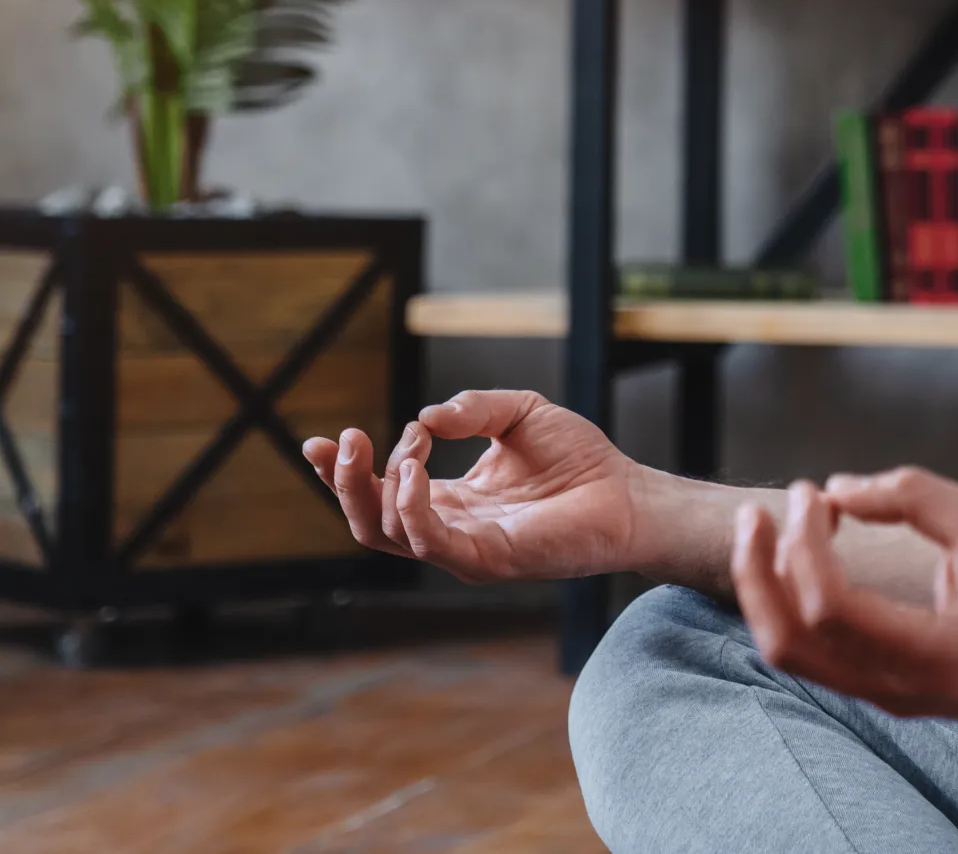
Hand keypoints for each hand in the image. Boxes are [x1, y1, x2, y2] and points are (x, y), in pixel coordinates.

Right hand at [301, 389, 647, 582]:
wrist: (628, 493)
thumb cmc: (580, 460)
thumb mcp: (519, 412)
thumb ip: (472, 408)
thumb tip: (423, 418)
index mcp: (450, 499)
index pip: (379, 492)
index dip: (341, 471)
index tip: (317, 441)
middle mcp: (449, 528)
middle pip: (368, 519)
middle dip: (344, 480)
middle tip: (344, 438)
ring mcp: (463, 549)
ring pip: (387, 533)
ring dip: (378, 485)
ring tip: (404, 445)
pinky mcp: (486, 559)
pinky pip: (429, 542)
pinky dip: (411, 506)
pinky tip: (414, 468)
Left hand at [731, 467, 957, 726]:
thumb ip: (919, 499)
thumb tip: (840, 488)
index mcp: (932, 658)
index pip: (830, 608)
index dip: (806, 545)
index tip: (813, 493)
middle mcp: (899, 691)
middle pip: (789, 643)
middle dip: (759, 571)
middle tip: (761, 510)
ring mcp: (891, 697)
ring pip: (795, 654)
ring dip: (771, 587)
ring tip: (775, 526)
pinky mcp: (892, 688)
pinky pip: (819, 653)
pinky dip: (799, 601)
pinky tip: (812, 552)